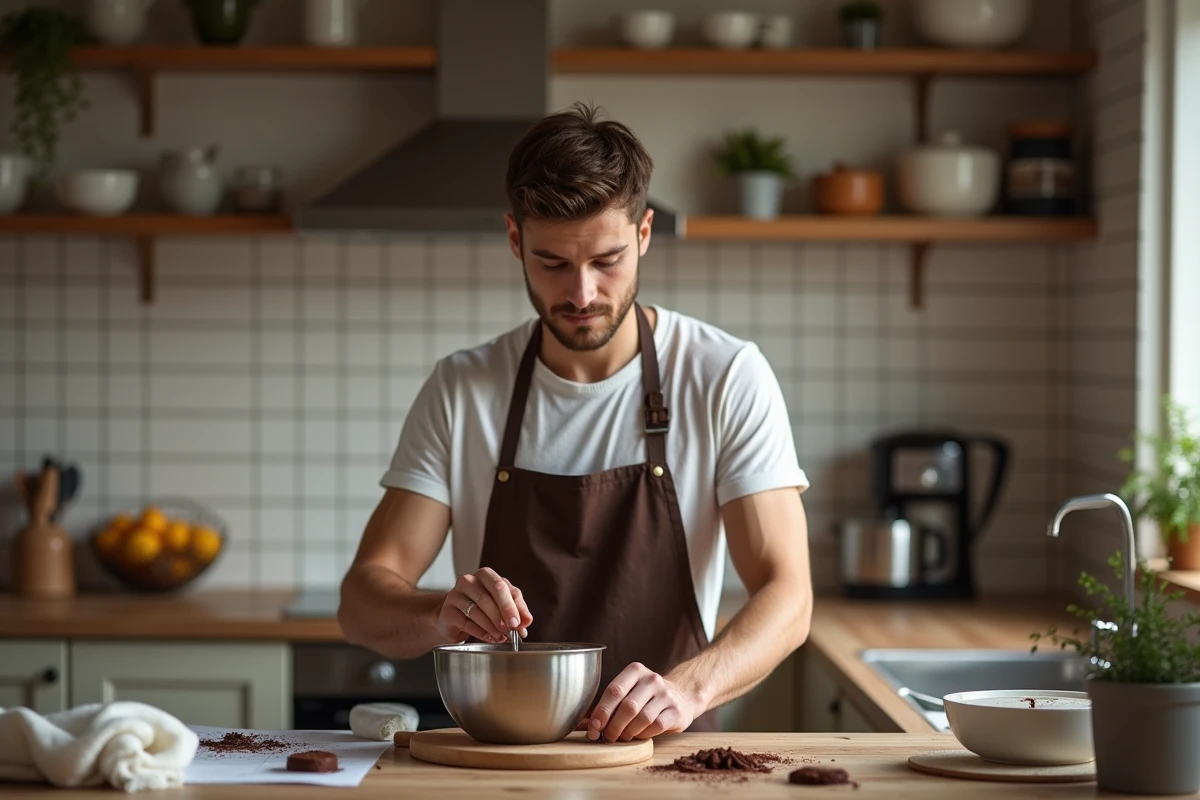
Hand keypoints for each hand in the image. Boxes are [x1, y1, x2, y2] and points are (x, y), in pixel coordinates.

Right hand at [436, 568, 532, 644]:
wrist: (454, 617)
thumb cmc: (481, 608)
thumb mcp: (502, 605)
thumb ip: (517, 609)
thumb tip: (527, 621)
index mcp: (485, 575)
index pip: (500, 586)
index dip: (511, 605)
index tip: (519, 622)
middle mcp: (468, 581)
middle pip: (487, 597)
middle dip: (502, 615)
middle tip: (511, 630)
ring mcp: (455, 595)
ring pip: (477, 611)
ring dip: (493, 626)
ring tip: (502, 637)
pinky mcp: (447, 612)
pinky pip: (466, 623)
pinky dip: (481, 632)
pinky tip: (490, 637)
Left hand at [586, 662, 700, 741]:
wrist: (682, 696)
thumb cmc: (645, 697)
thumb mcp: (628, 692)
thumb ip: (607, 705)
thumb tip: (581, 725)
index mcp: (635, 670)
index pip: (614, 690)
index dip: (602, 711)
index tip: (593, 727)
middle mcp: (652, 679)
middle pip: (627, 706)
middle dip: (613, 726)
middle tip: (608, 737)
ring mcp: (666, 694)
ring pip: (642, 718)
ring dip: (628, 732)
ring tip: (622, 737)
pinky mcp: (676, 710)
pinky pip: (656, 726)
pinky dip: (643, 735)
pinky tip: (639, 735)